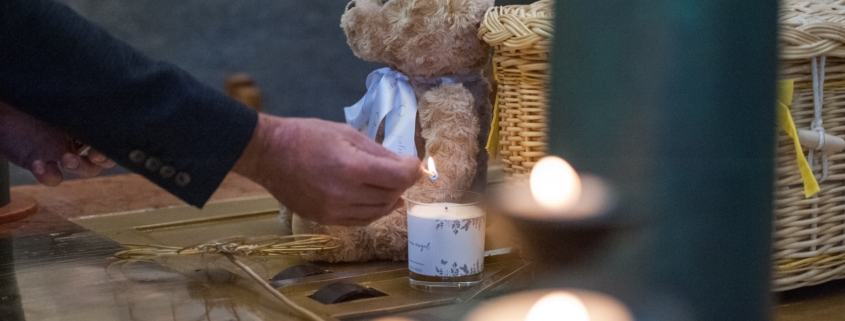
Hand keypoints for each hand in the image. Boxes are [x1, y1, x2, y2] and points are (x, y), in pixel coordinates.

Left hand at [0, 101, 114, 185]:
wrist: (1, 105)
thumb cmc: (30, 96)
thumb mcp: (60, 96)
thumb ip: (79, 101)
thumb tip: (103, 97)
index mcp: (84, 123)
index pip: (109, 139)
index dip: (112, 146)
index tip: (104, 144)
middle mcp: (76, 140)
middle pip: (101, 159)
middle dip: (102, 159)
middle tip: (93, 155)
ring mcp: (60, 154)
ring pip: (84, 170)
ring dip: (79, 168)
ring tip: (65, 159)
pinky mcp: (41, 165)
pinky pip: (53, 178)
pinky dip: (48, 175)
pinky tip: (38, 164)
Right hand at [233, 114, 421, 225]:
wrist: (269, 154)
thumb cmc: (308, 136)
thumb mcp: (347, 134)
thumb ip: (380, 153)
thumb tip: (409, 165)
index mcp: (352, 168)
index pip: (399, 176)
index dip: (413, 170)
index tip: (415, 164)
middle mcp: (345, 194)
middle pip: (391, 195)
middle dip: (401, 183)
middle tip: (401, 171)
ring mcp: (334, 211)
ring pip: (378, 211)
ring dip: (390, 198)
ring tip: (390, 185)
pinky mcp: (326, 220)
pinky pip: (361, 220)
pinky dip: (373, 210)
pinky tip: (374, 199)